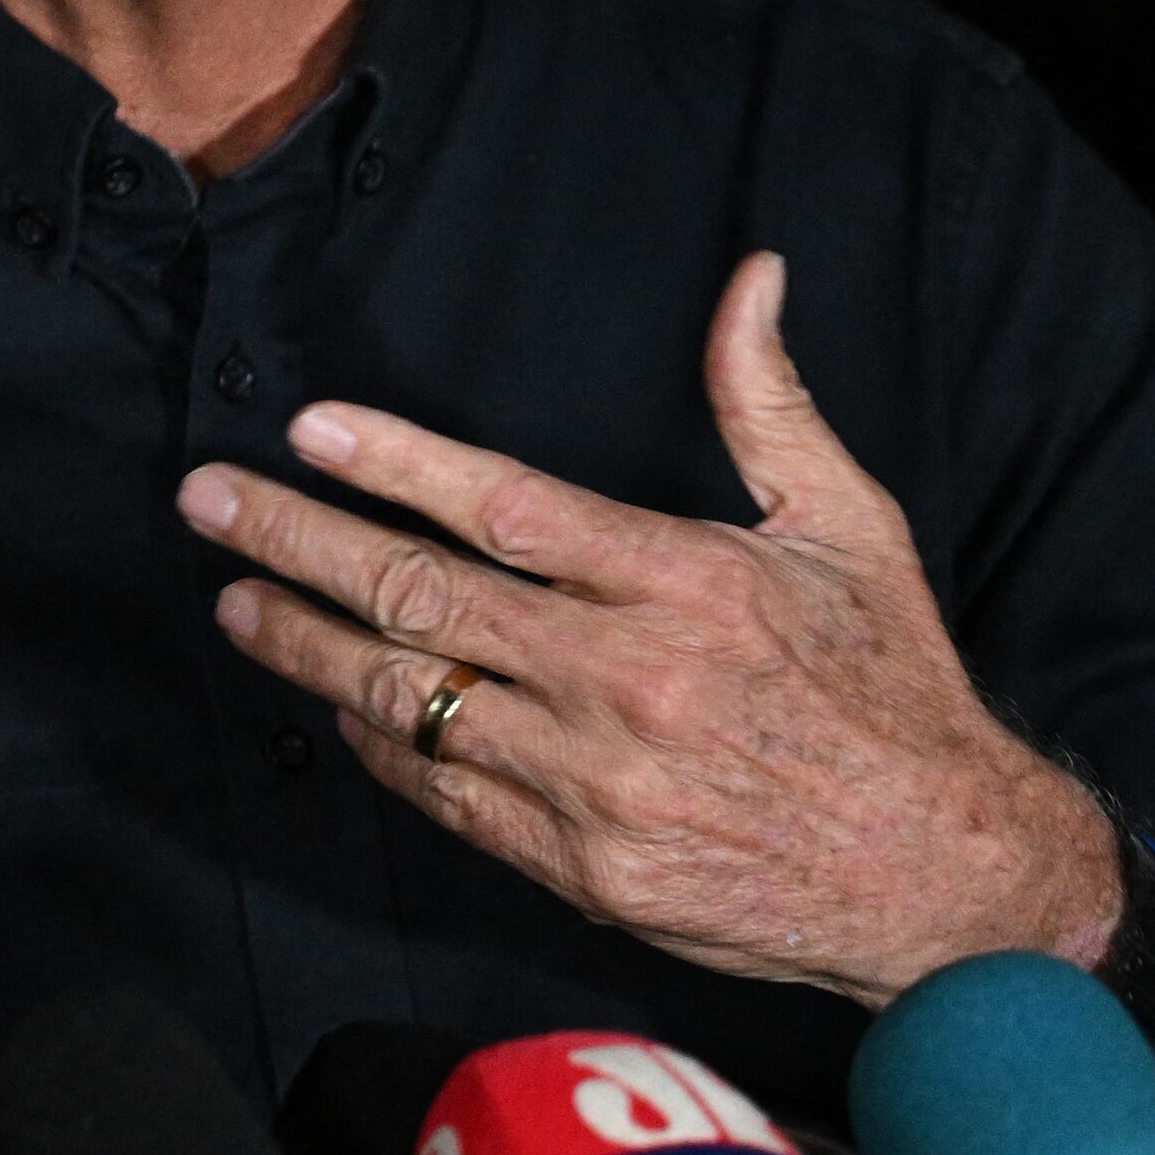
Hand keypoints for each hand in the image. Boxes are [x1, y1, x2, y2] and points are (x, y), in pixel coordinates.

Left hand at [174, 250, 1116, 1004]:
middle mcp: (629, 678)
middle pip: (424, 597)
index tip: (311, 432)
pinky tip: (334, 706)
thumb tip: (752, 280)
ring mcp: (596, 780)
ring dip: (308, 646)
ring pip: (413, 698)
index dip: (398, 465)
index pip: (505, 509)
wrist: (944, 874)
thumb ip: (770, 404)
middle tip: (210, 503)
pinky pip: (448, 793)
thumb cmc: (892, 687)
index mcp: (686, 583)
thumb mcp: (850, 528)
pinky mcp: (582, 865)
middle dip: (298, 542)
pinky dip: (383, 745)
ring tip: (235, 601)